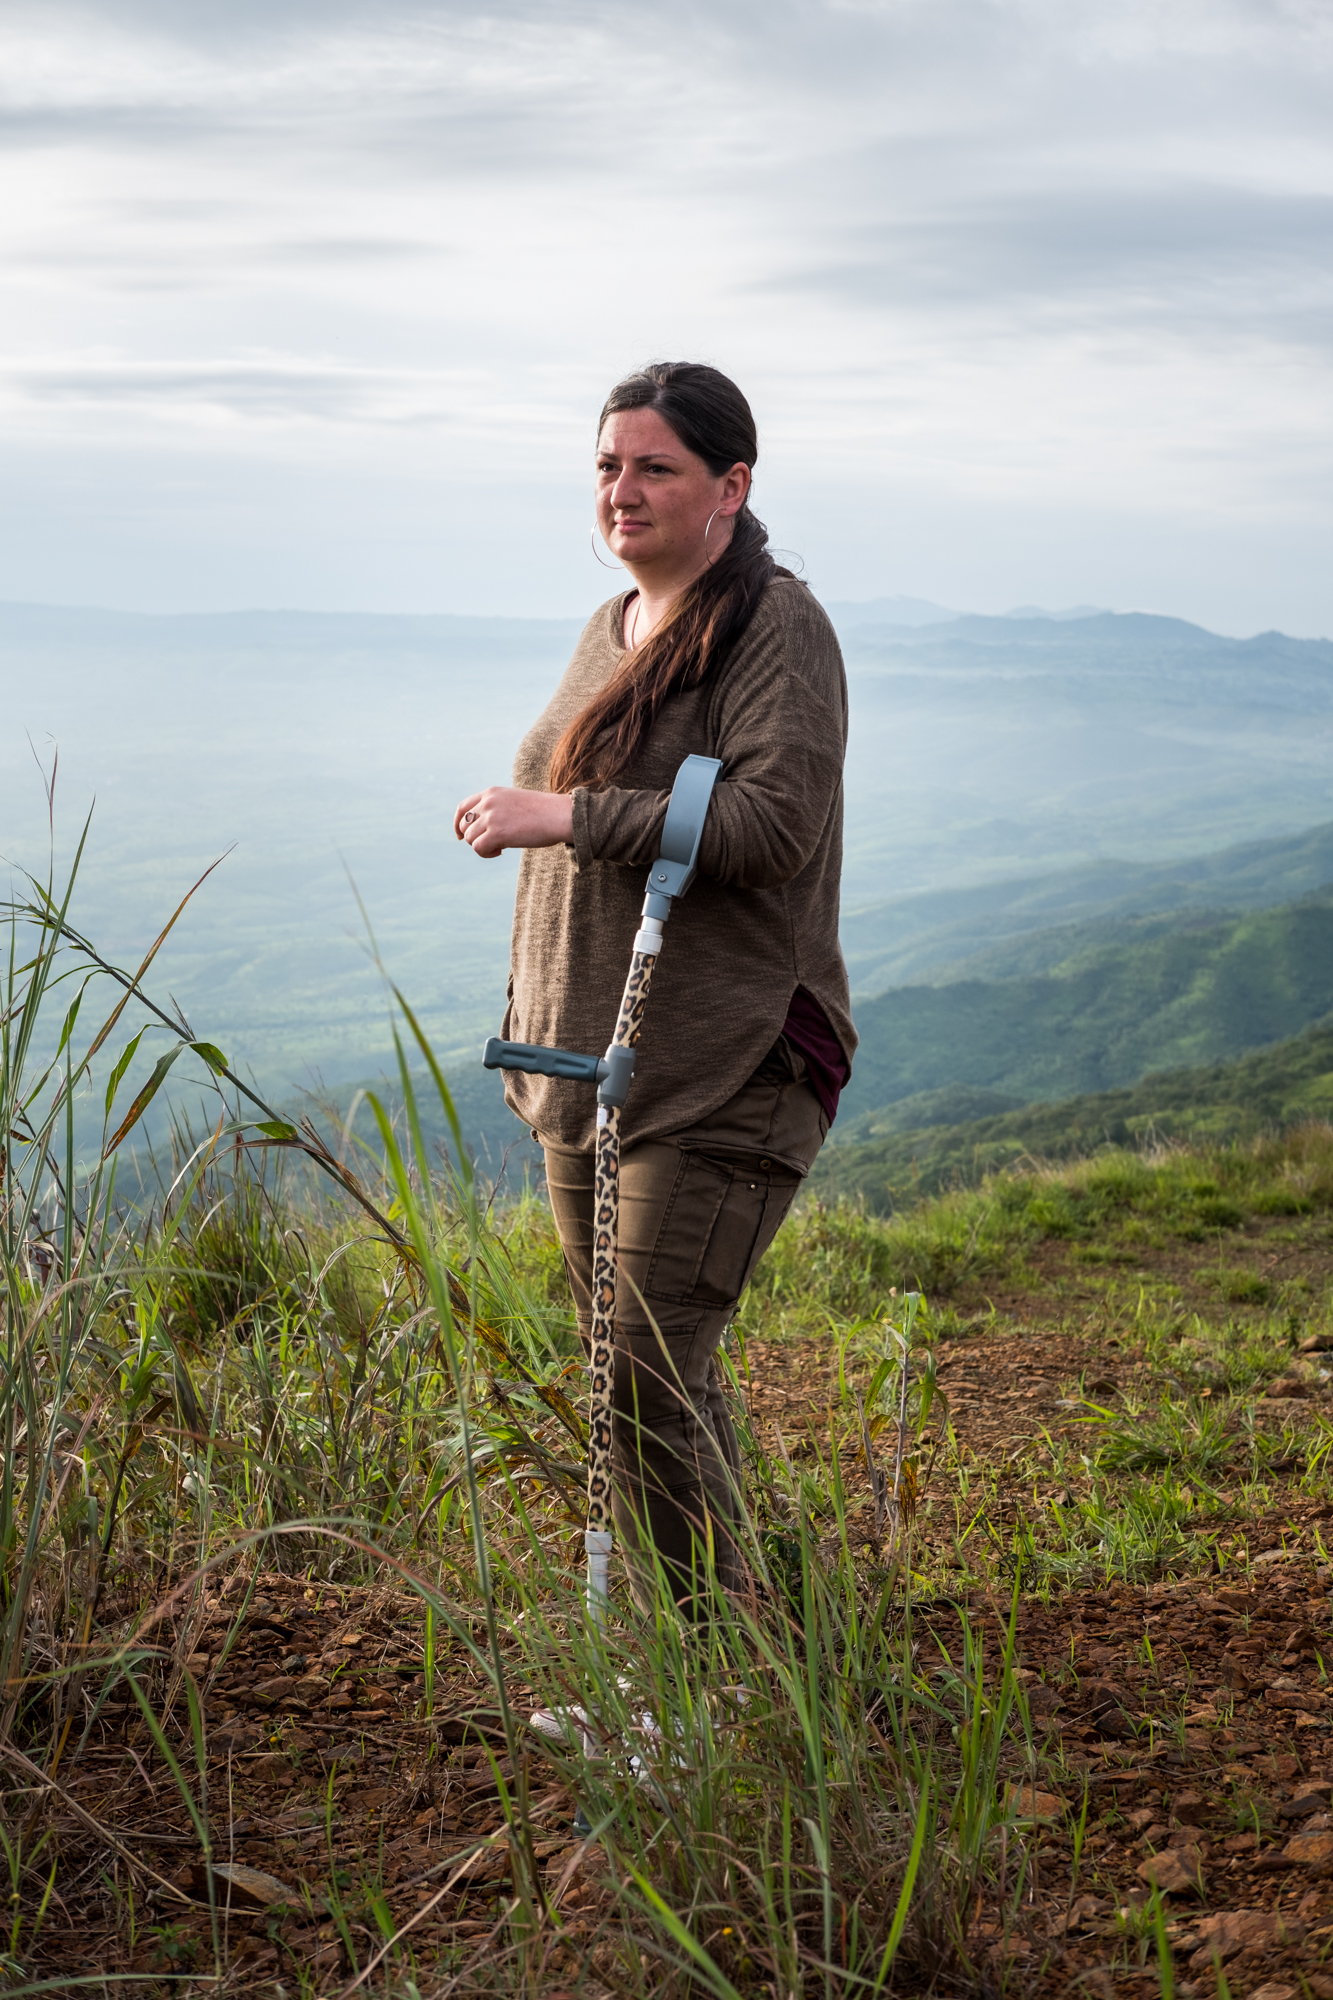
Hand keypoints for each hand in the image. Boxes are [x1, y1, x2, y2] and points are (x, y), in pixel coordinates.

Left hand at [454, 786, 574, 857]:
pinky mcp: (497, 832)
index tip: (460, 835)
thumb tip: (482, 832)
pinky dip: (486, 854)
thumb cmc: (543, 812)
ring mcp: (491, 817)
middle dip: (474, 838)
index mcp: (491, 792)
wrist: (559, 815)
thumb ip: (496, 810)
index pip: (463, 808)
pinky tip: (501, 852)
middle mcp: (488, 802)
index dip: (458, 824)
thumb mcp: (514, 802)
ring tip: (500, 848)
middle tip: (493, 844)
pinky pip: (478, 848)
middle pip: (465, 826)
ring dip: (482, 847)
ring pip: (470, 839)